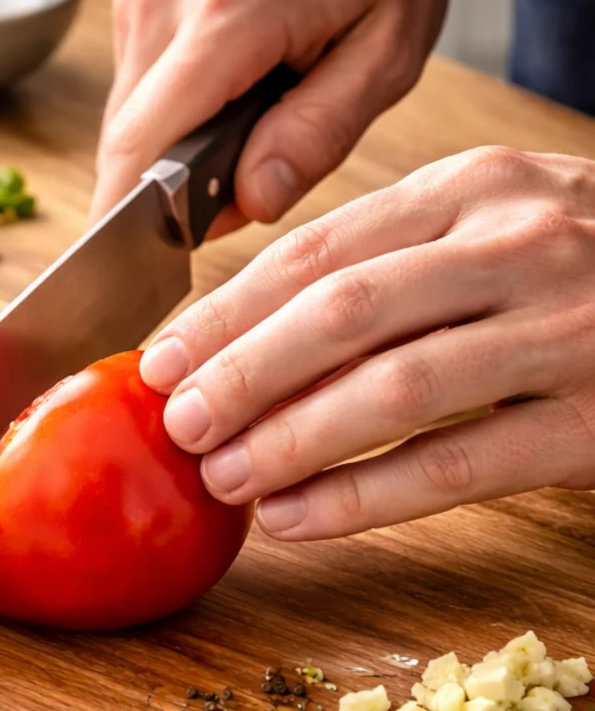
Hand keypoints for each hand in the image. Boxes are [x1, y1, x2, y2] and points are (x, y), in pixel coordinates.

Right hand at [91, 0, 457, 226]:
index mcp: (225, 20)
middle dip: (163, 200)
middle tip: (237, 198)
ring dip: (170, 158)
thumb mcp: (387, 48)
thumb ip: (317, 134)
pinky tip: (226, 106)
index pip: (136, 151)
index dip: (126, 228)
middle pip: (126, 148)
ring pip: (128, 123)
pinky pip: (138, 91)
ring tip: (245, 137)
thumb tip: (251, 201)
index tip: (135, 278)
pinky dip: (170, 121)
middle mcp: (163, 7)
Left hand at [137, 147, 594, 539]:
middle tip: (177, 423)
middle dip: (243, 373)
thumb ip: (385, 264)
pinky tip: (298, 519)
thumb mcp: (488, 228)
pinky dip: (365, 497)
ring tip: (224, 477)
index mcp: (471, 191)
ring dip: (292, 439)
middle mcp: (517, 244)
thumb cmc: (580, 268)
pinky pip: (459, 464)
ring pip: (396, 388)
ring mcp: (566, 329)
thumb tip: (242, 334)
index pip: (316, 251)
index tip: (159, 360)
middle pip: (343, 312)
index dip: (225, 313)